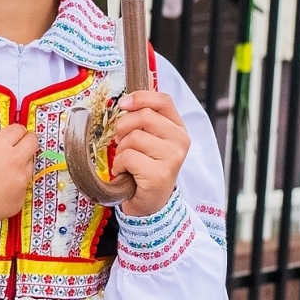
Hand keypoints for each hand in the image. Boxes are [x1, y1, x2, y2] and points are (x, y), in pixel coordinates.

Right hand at [0, 123, 37, 223]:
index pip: (18, 130)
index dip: (16, 132)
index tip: (14, 135)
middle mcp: (15, 161)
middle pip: (32, 142)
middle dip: (27, 142)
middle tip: (20, 146)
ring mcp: (20, 181)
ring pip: (30, 166)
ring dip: (22, 165)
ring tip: (4, 173)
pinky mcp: (20, 199)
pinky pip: (22, 187)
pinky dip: (14, 186)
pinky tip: (0, 191)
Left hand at [111, 90, 190, 217]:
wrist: (150, 202)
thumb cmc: (145, 167)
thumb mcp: (148, 139)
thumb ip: (143, 119)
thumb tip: (125, 102)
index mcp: (177, 128)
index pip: (163, 100)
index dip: (140, 97)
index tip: (123, 104)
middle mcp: (180, 141)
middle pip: (144, 116)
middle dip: (124, 128)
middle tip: (122, 143)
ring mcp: (172, 158)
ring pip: (133, 137)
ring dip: (121, 150)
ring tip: (127, 162)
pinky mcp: (159, 174)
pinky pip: (128, 157)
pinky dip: (120, 165)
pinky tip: (126, 172)